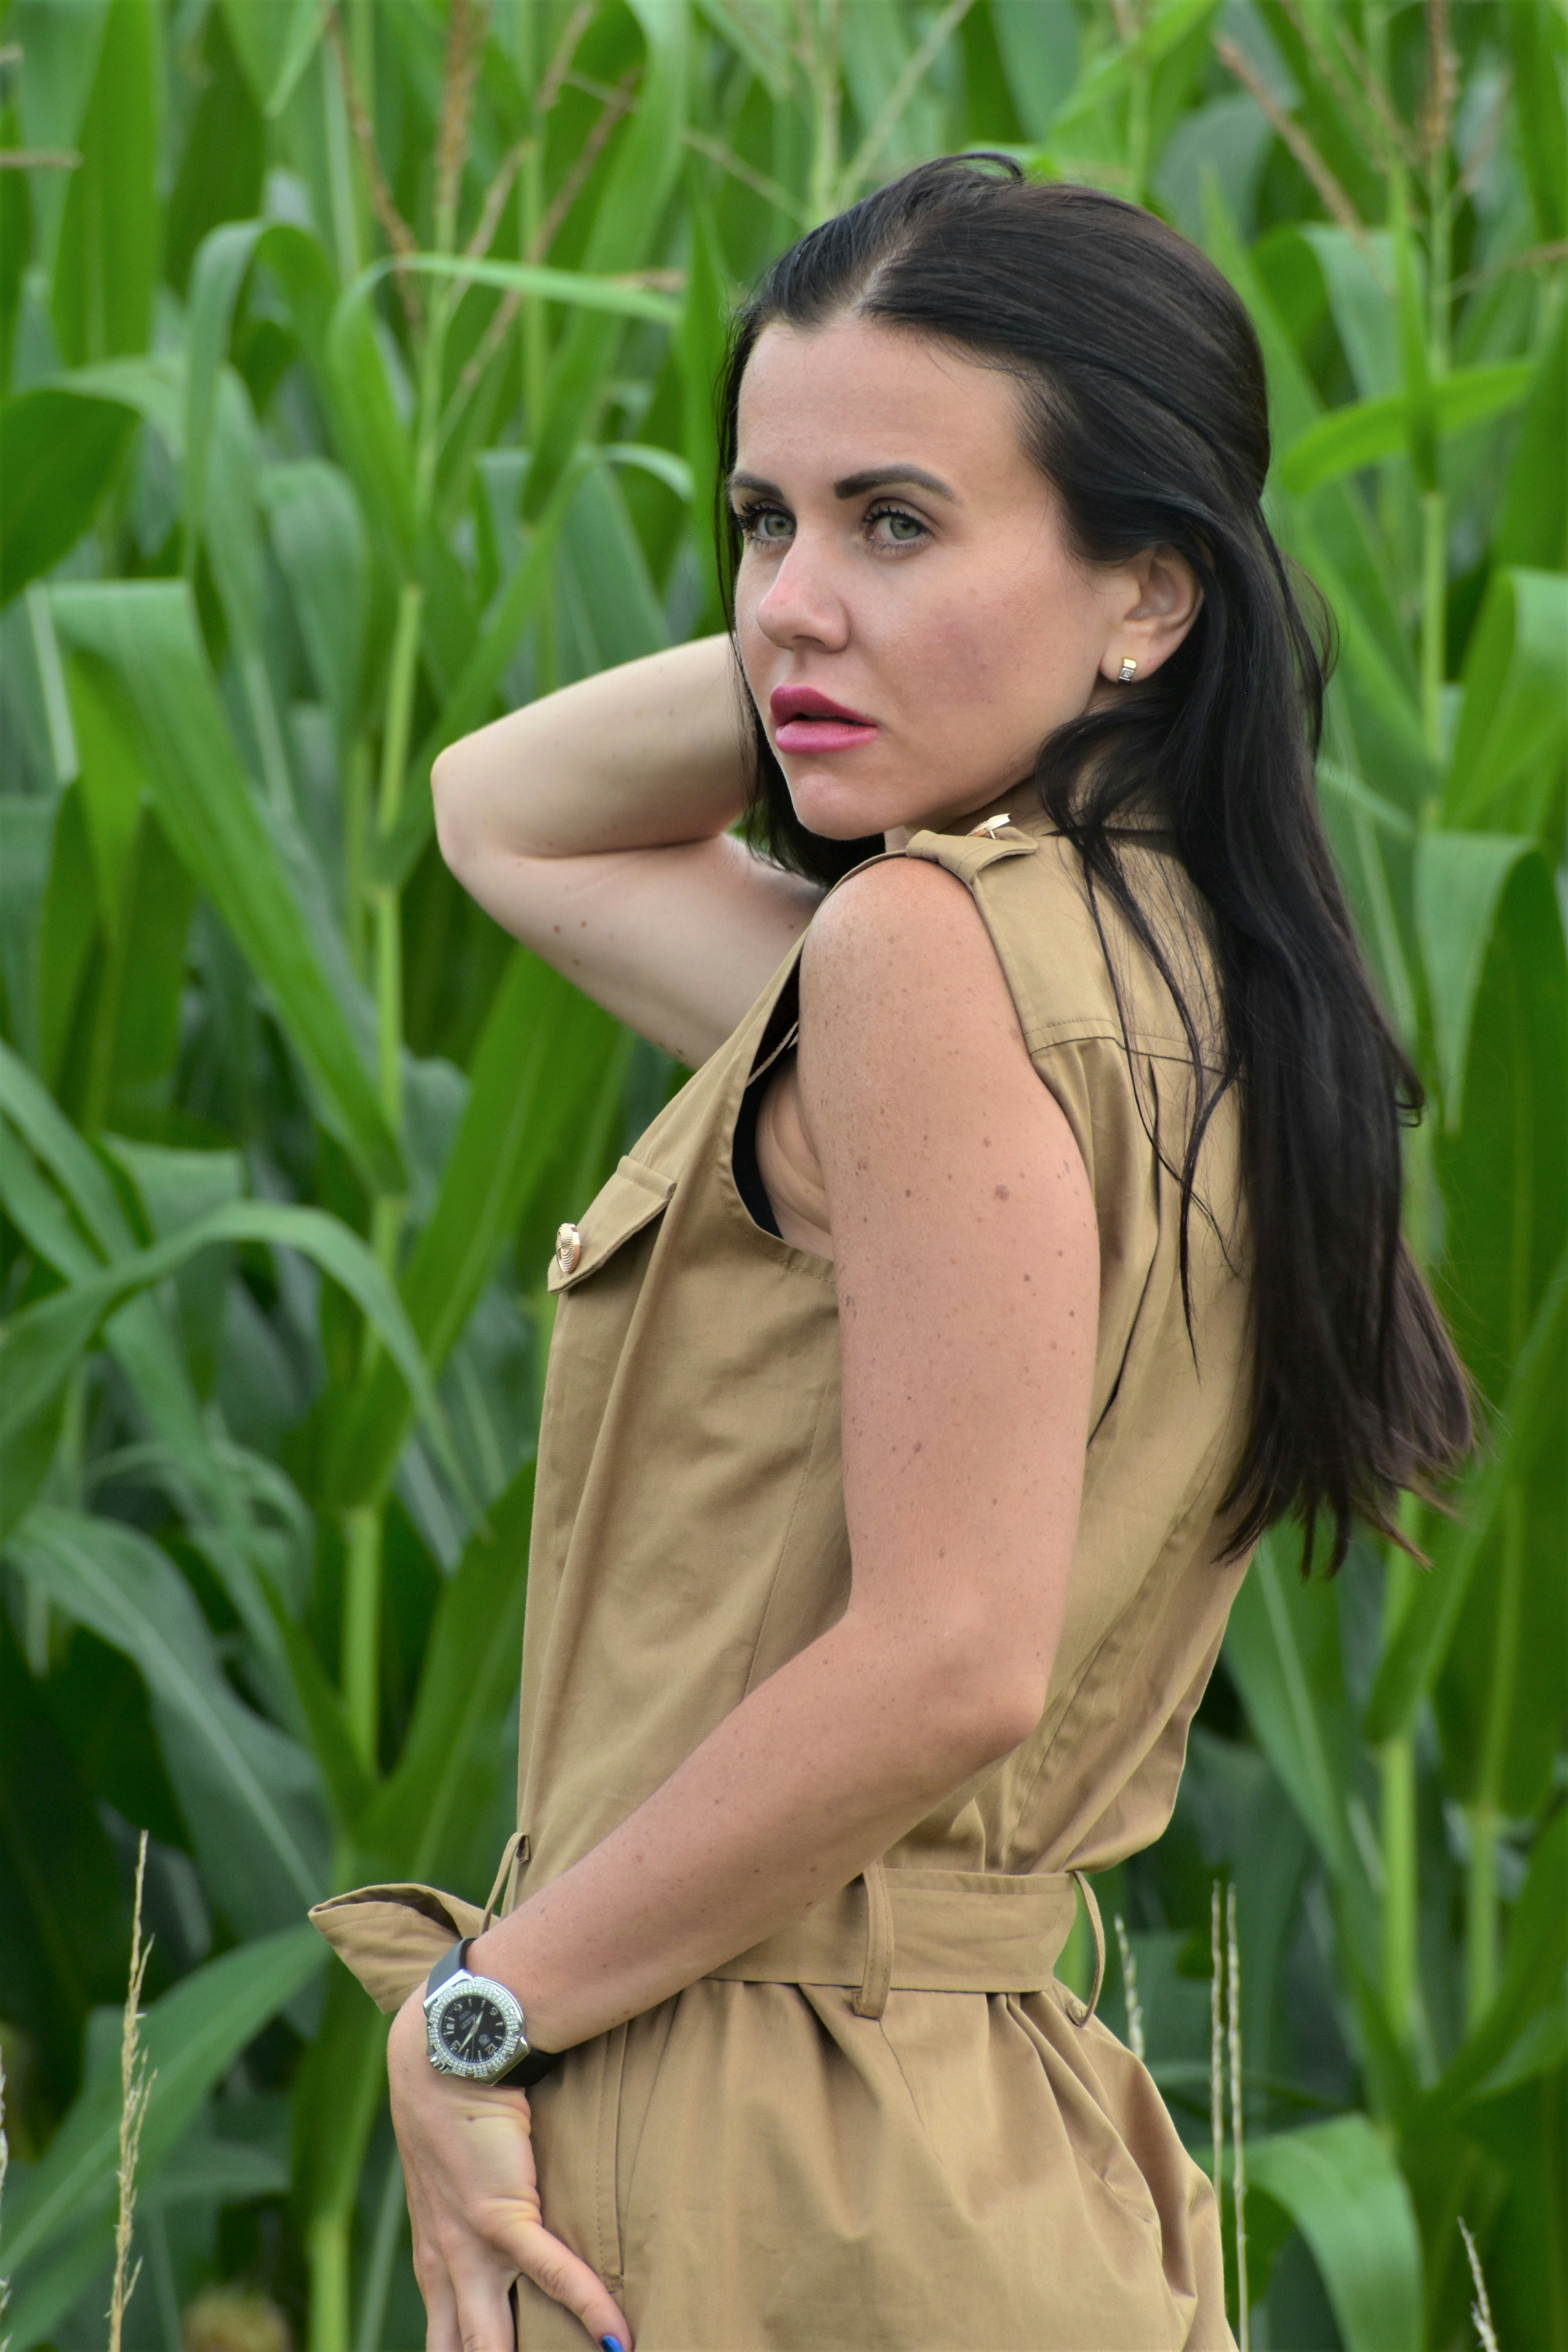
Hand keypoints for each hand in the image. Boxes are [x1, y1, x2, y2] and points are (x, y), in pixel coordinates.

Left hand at [388, 1993, 631, 2351]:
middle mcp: (446, 2269)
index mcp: (435, 2266)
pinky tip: (615, 2337)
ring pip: (490, 2342)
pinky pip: (550, 2273)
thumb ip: (475, 2222)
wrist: (442, 2062)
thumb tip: (515, 2240)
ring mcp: (469, 2248)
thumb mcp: (452, 2186)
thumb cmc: (453, 2113)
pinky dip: (587, 2306)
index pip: (448, 2345)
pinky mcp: (500, 2215)